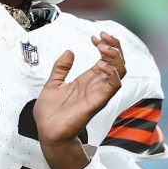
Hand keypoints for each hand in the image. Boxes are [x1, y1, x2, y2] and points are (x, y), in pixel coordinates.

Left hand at [34, 32, 125, 168]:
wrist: (47, 131)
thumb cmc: (50, 113)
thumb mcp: (53, 83)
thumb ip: (61, 67)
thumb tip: (69, 51)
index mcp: (88, 79)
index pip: (106, 58)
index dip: (106, 44)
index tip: (95, 37)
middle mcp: (96, 84)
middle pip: (117, 62)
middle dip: (114, 46)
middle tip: (102, 37)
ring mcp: (98, 92)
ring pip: (120, 71)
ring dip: (115, 56)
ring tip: (103, 47)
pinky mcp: (97, 101)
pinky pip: (113, 86)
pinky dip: (114, 73)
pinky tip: (104, 65)